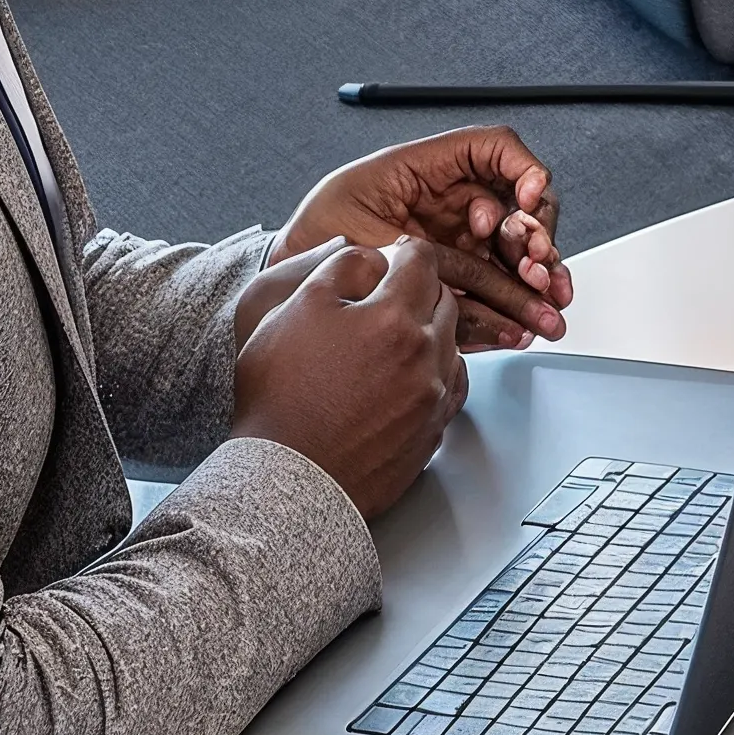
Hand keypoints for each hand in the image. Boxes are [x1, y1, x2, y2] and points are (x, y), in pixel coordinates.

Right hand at [231, 232, 468, 515]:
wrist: (285, 483)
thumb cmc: (282, 399)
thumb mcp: (295, 308)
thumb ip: (341, 266)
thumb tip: (373, 257)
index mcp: (395, 319)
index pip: (422, 260)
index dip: (402, 251)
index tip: (392, 256)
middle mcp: (425, 358)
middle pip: (444, 300)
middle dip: (420, 289)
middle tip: (390, 295)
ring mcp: (432, 402)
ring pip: (451, 346)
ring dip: (430, 333)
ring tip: (392, 340)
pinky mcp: (429, 437)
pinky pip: (449, 391)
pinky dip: (436, 375)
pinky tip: (408, 377)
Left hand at [277, 126, 570, 348]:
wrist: (295, 276)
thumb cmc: (325, 221)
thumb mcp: (374, 183)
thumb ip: (435, 176)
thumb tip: (487, 208)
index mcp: (441, 175)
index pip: (502, 160)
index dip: (525, 173)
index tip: (528, 197)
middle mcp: (456, 212)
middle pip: (520, 216)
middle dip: (537, 239)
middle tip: (536, 262)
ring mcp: (456, 254)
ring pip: (514, 266)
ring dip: (536, 286)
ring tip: (545, 305)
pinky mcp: (448, 296)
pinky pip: (488, 307)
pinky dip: (509, 319)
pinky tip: (520, 328)